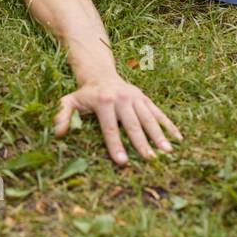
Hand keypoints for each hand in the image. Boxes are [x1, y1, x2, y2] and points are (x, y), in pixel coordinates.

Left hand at [54, 75, 183, 164]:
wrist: (101, 74)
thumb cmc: (85, 94)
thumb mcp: (69, 101)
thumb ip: (62, 115)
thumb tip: (58, 133)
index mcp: (103, 101)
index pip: (110, 128)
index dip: (115, 145)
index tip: (122, 161)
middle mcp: (121, 98)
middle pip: (133, 124)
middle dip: (141, 143)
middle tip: (150, 160)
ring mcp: (135, 97)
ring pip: (149, 118)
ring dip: (159, 135)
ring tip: (167, 152)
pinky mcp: (144, 98)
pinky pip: (158, 112)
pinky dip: (169, 125)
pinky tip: (178, 138)